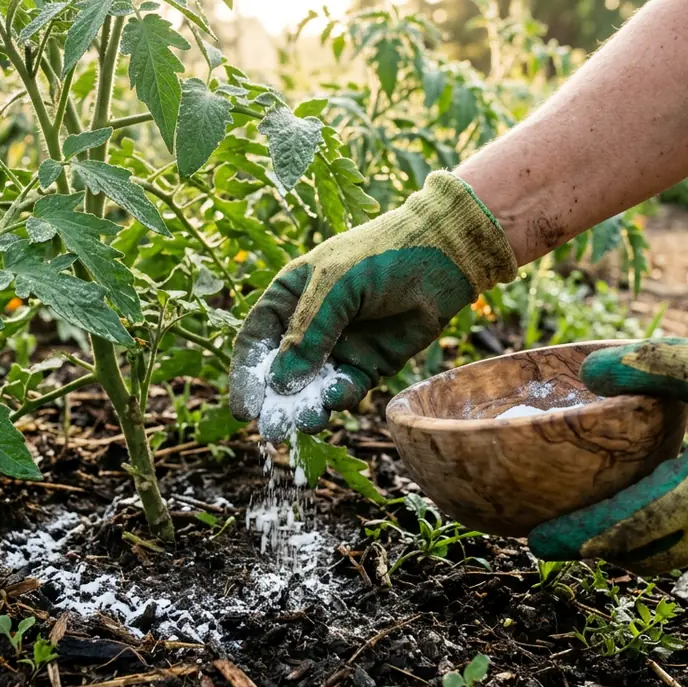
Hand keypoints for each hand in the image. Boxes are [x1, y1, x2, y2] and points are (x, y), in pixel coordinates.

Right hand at [228, 172, 516, 437]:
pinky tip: (340, 398)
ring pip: (313, 387)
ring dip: (308, 406)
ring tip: (309, 421)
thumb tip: (280, 384)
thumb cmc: (381, 257)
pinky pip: (346, 389)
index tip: (246, 409)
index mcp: (289, 298)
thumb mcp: (335, 287)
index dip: (247, 376)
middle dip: (277, 401)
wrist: (442, 257)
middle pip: (281, 372)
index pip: (255, 342)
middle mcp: (309, 326)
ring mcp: (339, 347)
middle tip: (274, 428)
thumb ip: (308, 334)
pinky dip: (341, 398)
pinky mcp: (369, 364)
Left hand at [528, 326, 687, 573]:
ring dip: (632, 546)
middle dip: (596, 550)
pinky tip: (652, 510)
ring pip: (676, 553)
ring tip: (592, 528)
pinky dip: (667, 536)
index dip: (578, 538)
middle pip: (644, 555)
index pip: (626, 531)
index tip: (536, 543)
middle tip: (553, 539)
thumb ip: (650, 365)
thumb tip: (589, 369)